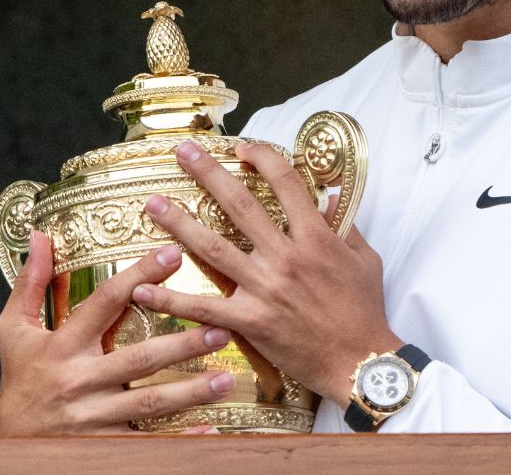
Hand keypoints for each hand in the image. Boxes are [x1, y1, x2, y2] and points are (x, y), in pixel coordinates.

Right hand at [0, 230, 234, 435]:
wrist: (5, 448)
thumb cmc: (18, 379)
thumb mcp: (13, 330)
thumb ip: (29, 283)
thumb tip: (39, 237)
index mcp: (62, 346)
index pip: (106, 303)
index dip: (140, 276)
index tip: (174, 255)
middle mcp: (80, 381)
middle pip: (139, 358)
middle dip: (183, 344)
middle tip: (221, 328)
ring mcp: (93, 417)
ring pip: (150, 403)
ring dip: (192, 391)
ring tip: (227, 378)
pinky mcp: (104, 446)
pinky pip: (148, 443)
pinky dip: (181, 438)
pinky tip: (211, 427)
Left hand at [131, 141, 400, 405]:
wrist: (360, 363)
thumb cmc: (365, 311)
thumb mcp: (365, 260)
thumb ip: (346, 226)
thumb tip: (331, 196)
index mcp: (316, 238)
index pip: (286, 184)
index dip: (263, 159)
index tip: (243, 148)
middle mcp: (285, 257)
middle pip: (240, 206)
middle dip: (209, 174)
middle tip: (183, 152)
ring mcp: (265, 289)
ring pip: (214, 248)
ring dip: (180, 224)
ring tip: (153, 205)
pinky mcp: (250, 321)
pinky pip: (205, 307)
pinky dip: (172, 299)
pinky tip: (144, 288)